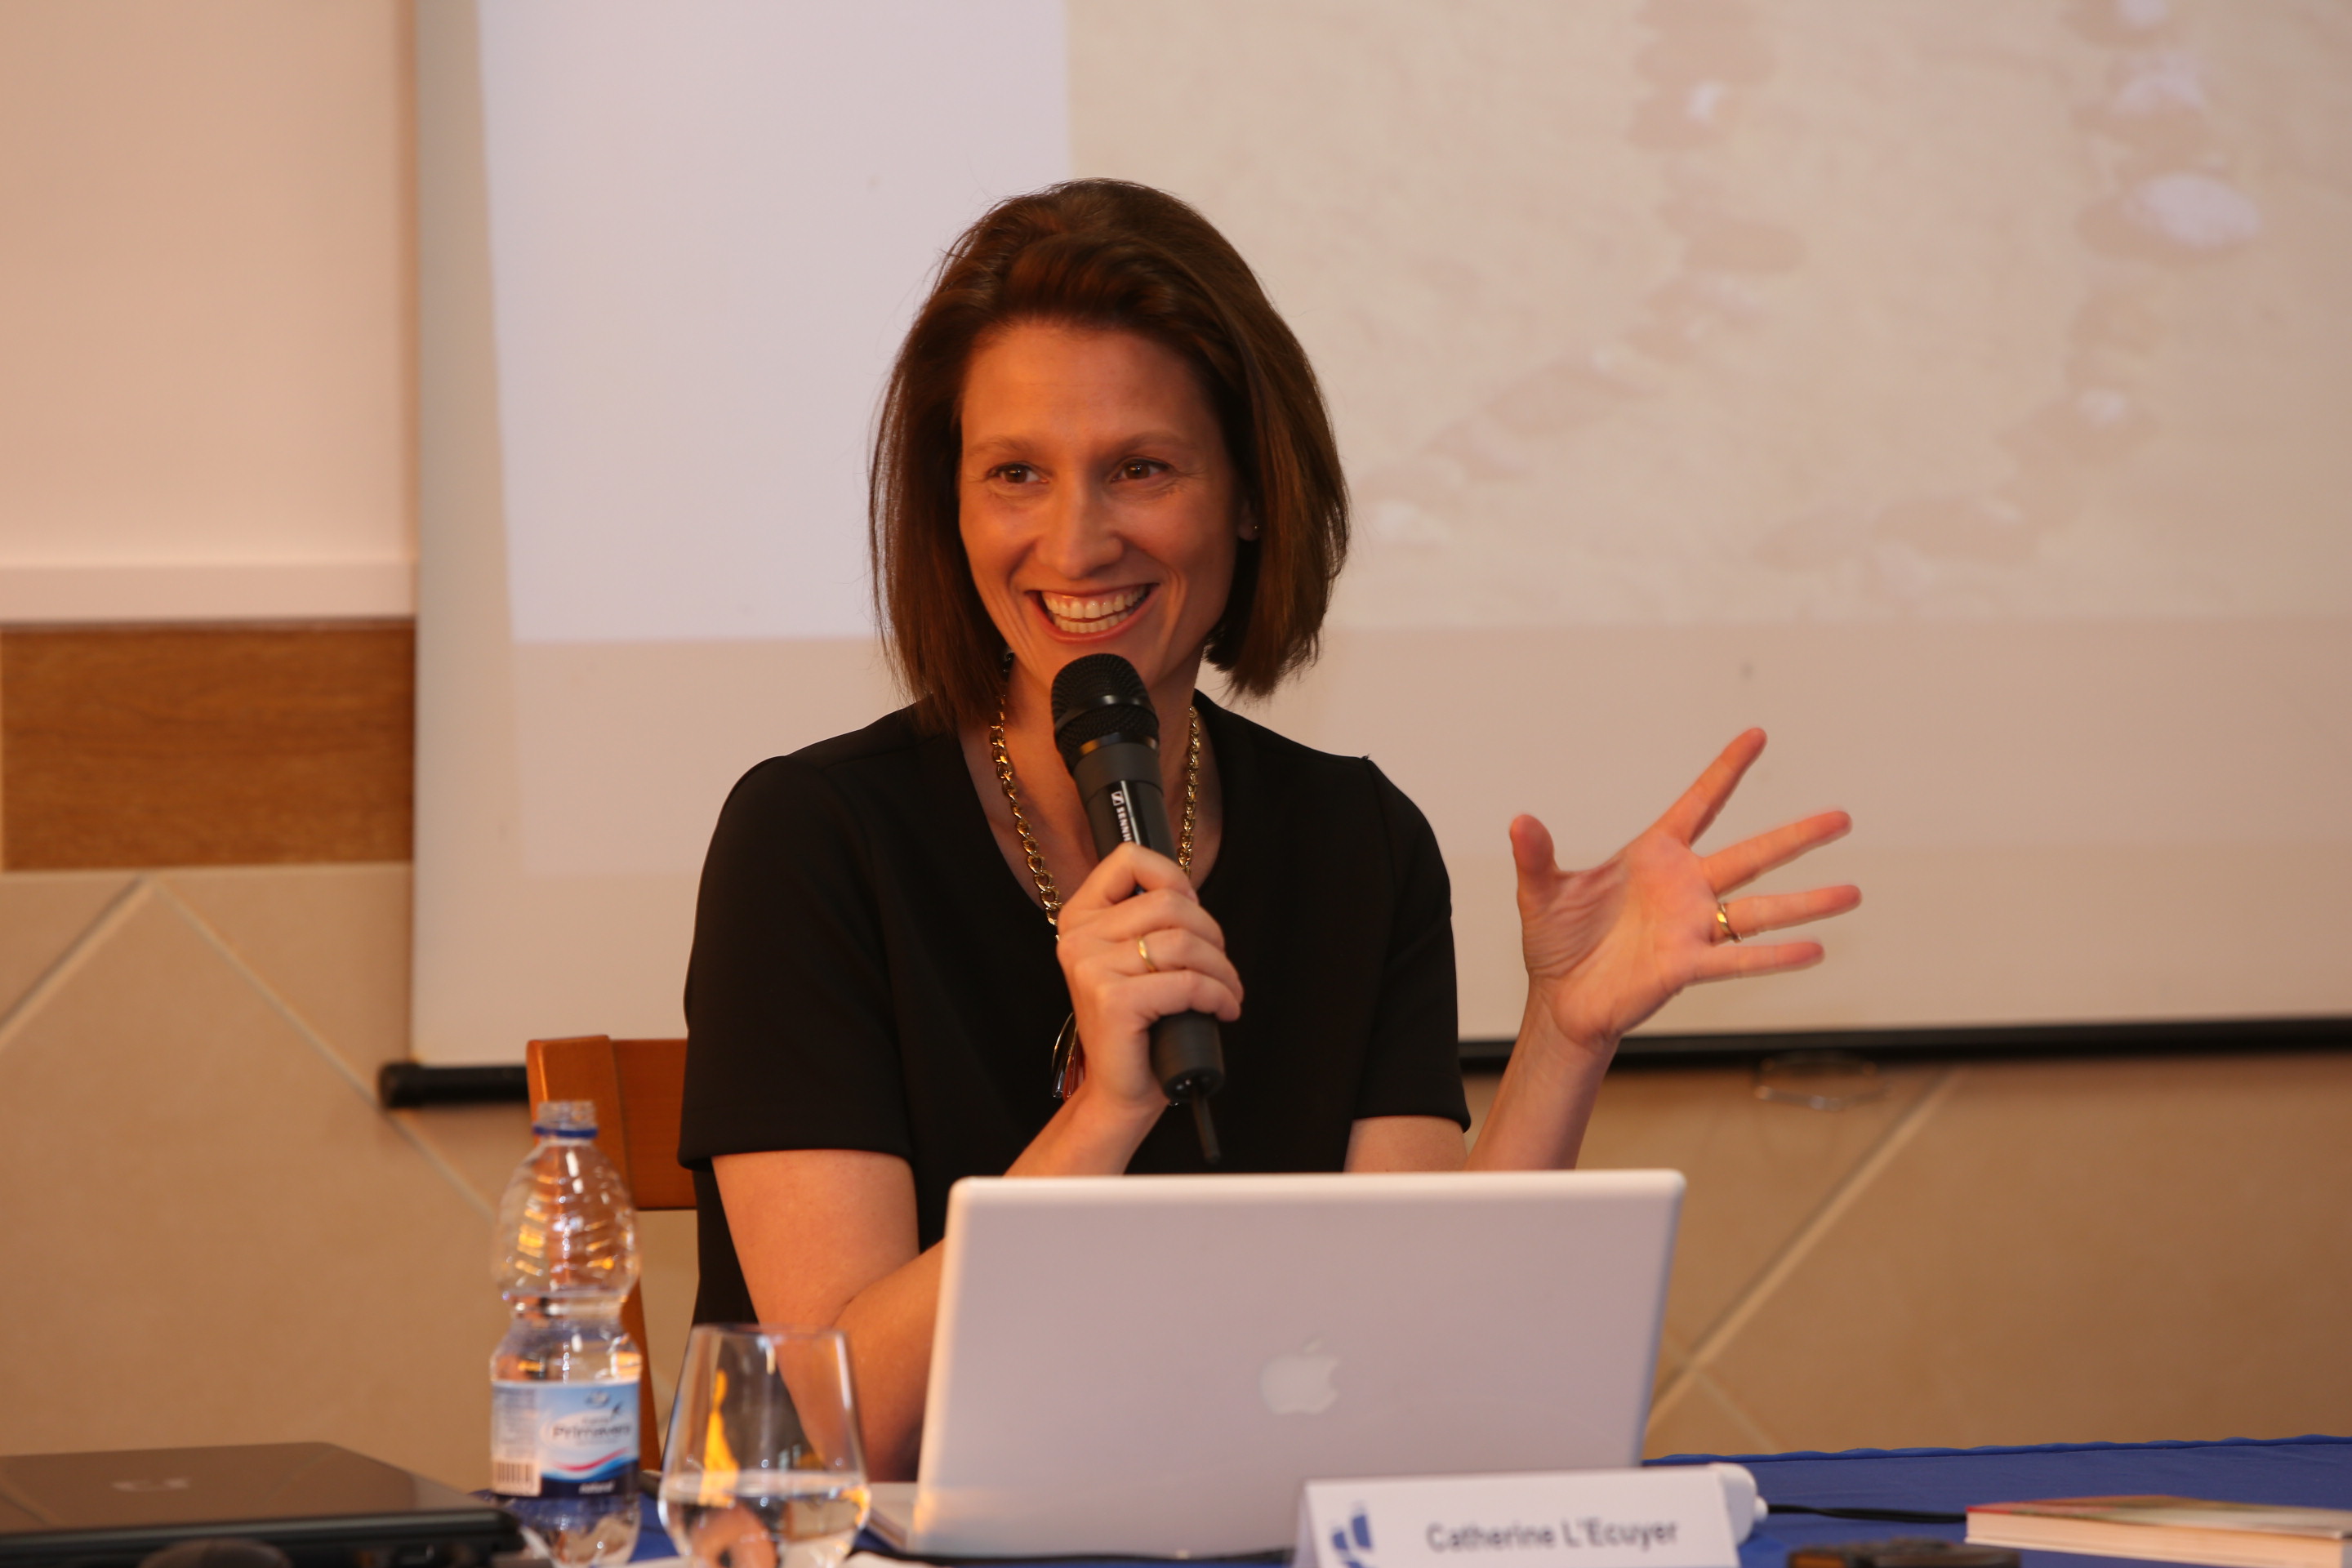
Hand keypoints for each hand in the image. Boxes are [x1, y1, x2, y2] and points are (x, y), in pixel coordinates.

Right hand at [1052, 843, 1243, 1118]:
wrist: (1121, 1090)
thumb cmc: (1138, 1027)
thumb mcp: (1134, 961)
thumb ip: (1147, 920)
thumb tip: (1188, 892)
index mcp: (1079, 919)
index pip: (1128, 859)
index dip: (1174, 878)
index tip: (1193, 914)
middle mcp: (1078, 938)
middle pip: (1170, 903)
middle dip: (1212, 935)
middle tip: (1220, 967)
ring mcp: (1091, 968)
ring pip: (1184, 942)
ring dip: (1222, 970)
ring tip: (1227, 992)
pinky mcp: (1113, 1000)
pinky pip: (1187, 982)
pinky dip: (1218, 995)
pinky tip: (1224, 1009)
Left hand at [1511, 729, 1858, 1056]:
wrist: (1561, 999)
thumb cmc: (1556, 941)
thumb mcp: (1540, 893)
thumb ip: (1537, 856)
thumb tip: (1520, 821)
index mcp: (1653, 856)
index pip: (1699, 804)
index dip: (1726, 771)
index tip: (1758, 735)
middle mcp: (1684, 887)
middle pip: (1751, 856)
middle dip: (1797, 836)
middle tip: (1843, 817)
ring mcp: (1692, 927)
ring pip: (1760, 909)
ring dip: (1807, 903)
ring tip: (1854, 893)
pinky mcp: (1687, 966)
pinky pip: (1738, 959)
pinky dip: (1774, 956)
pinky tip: (1814, 950)